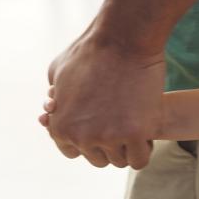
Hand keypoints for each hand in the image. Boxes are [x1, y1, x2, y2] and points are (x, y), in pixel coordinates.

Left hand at [42, 32, 165, 169]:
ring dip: (128, 146)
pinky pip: (140, 159)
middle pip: (98, 158)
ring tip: (135, 123)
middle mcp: (82, 137)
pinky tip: (146, 131)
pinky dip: (144, 149)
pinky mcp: (136, 133)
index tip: (101, 125)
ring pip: (120, 160)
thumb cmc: (93, 49)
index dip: (89, 138)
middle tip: (121, 120)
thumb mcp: (59, 71)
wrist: (123, 38)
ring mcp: (110, 137)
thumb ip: (55, 97)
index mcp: (61, 126)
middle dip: (109, 143)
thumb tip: (52, 108)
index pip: (73, 152)